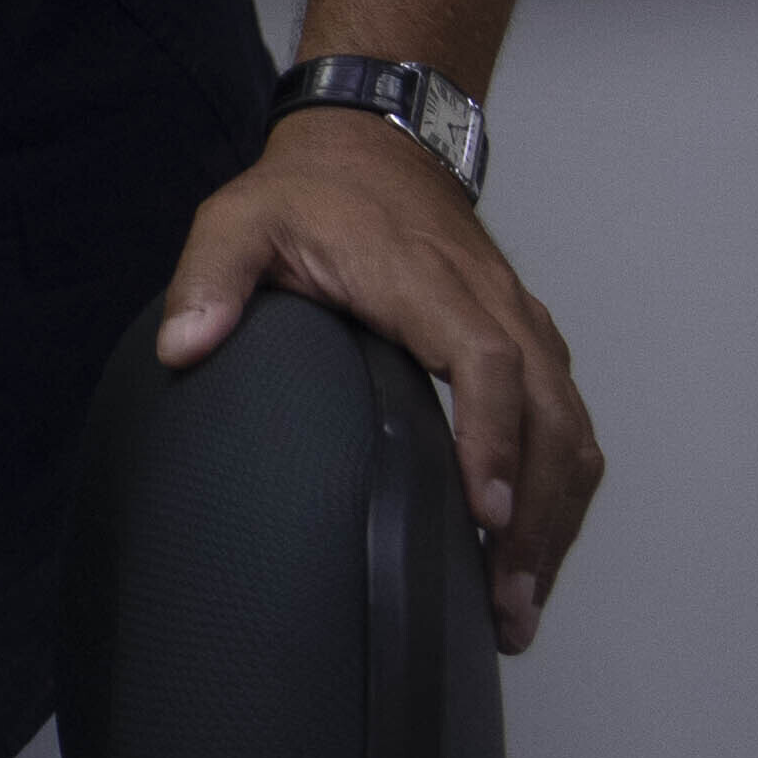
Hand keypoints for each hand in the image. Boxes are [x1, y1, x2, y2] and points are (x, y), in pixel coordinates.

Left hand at [158, 110, 599, 648]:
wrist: (374, 151)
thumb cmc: (307, 195)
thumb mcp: (238, 219)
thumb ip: (209, 279)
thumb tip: (185, 346)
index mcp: (428, 281)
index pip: (485, 363)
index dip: (491, 439)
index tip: (482, 511)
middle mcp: (494, 306)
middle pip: (548, 417)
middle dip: (536, 516)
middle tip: (506, 604)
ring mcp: (523, 327)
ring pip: (572, 430)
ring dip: (558, 520)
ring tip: (521, 606)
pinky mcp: (531, 347)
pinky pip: (567, 425)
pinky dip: (562, 492)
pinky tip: (534, 554)